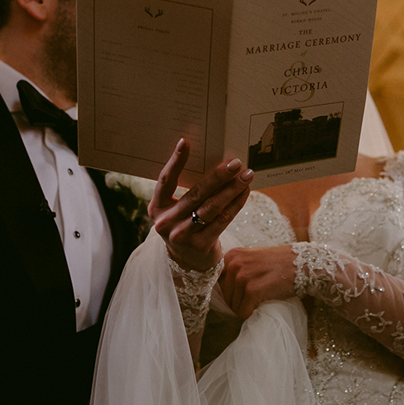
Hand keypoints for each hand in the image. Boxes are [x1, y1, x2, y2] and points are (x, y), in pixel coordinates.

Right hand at [150, 139, 253, 270]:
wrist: (188, 262)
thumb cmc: (185, 225)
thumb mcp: (176, 210)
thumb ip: (186, 191)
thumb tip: (214, 162)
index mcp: (157, 208)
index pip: (165, 180)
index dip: (175, 161)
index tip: (185, 142)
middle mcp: (166, 222)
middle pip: (195, 194)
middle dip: (218, 176)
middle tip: (235, 163)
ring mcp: (182, 235)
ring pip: (211, 207)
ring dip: (232, 189)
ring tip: (246, 176)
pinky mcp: (200, 245)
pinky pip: (222, 220)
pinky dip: (235, 205)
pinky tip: (245, 193)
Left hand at [219, 245, 298, 318]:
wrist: (302, 264)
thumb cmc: (279, 263)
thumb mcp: (252, 258)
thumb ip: (237, 268)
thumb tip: (222, 288)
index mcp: (231, 255)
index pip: (219, 283)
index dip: (231, 292)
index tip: (243, 294)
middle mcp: (234, 264)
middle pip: (226, 296)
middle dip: (238, 302)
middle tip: (255, 299)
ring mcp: (242, 277)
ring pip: (234, 306)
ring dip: (246, 309)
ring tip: (260, 301)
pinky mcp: (252, 290)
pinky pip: (244, 311)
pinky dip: (252, 314)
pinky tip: (262, 306)